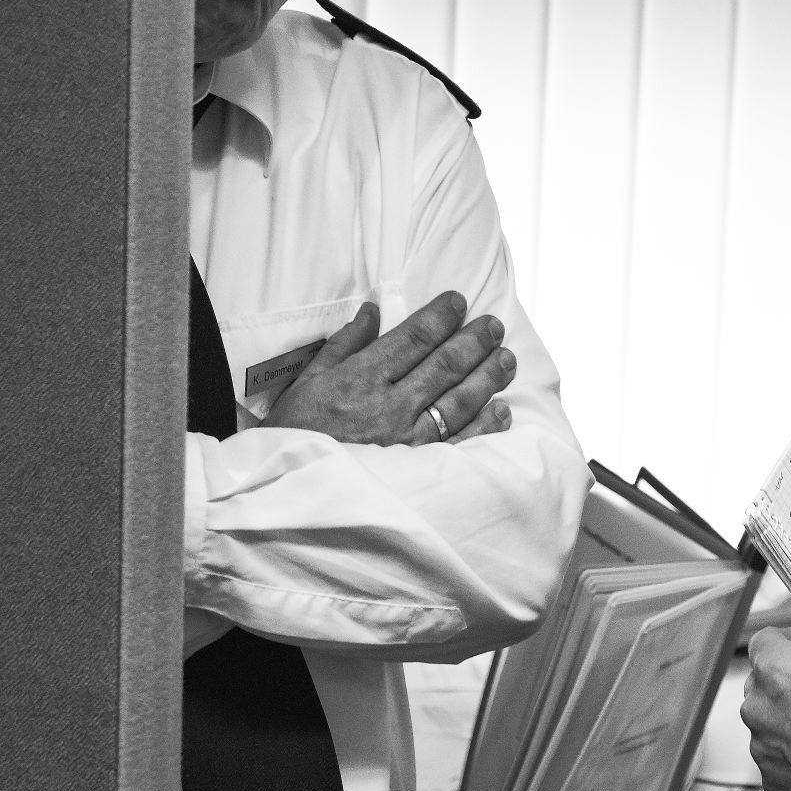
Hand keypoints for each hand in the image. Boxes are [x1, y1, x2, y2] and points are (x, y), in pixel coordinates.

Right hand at [258, 291, 516, 445]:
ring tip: (506, 359)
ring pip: (458, 401)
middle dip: (474, 341)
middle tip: (494, 325)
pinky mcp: (416, 470)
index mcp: (360, 379)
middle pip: (443, 365)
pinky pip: (459, 444)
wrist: (284, 489)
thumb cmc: (294, 432)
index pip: (412, 338)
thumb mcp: (308, 381)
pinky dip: (484, 426)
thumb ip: (345, 344)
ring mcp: (405, 439)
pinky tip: (502, 410)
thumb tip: (372, 310)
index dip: (440, 316)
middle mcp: (388, 406)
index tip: (459, 301)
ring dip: (487, 377)